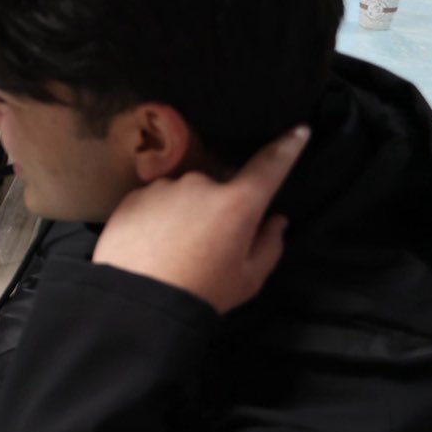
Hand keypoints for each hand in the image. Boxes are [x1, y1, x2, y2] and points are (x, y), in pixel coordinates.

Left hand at [91, 127, 310, 313]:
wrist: (138, 300)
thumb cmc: (204, 291)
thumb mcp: (249, 277)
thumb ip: (269, 244)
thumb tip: (275, 219)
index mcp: (237, 202)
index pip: (269, 165)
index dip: (286, 147)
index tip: (298, 130)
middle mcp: (200, 184)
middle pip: (219, 189)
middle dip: (218, 209)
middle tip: (206, 246)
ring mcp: (163, 187)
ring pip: (184, 194)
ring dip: (185, 213)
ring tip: (174, 250)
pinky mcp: (133, 196)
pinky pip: (155, 201)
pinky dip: (158, 218)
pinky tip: (152, 245)